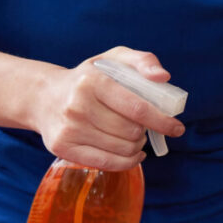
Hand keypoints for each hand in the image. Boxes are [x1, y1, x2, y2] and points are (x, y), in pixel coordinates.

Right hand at [32, 47, 184, 169]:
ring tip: (133, 136)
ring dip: (136, 146)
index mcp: (93, 81)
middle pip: (130, 132)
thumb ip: (143, 61)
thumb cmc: (89, 78)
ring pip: (121, 149)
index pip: (136, 107)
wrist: (44, 97)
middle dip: (145, 132)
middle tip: (143, 127)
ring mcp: (68, 129)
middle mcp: (77, 106)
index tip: (177, 128)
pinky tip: (133, 154)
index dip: (161, 121)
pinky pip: (106, 163)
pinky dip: (127, 162)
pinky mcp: (62, 147)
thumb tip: (163, 76)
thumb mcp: (114, 59)